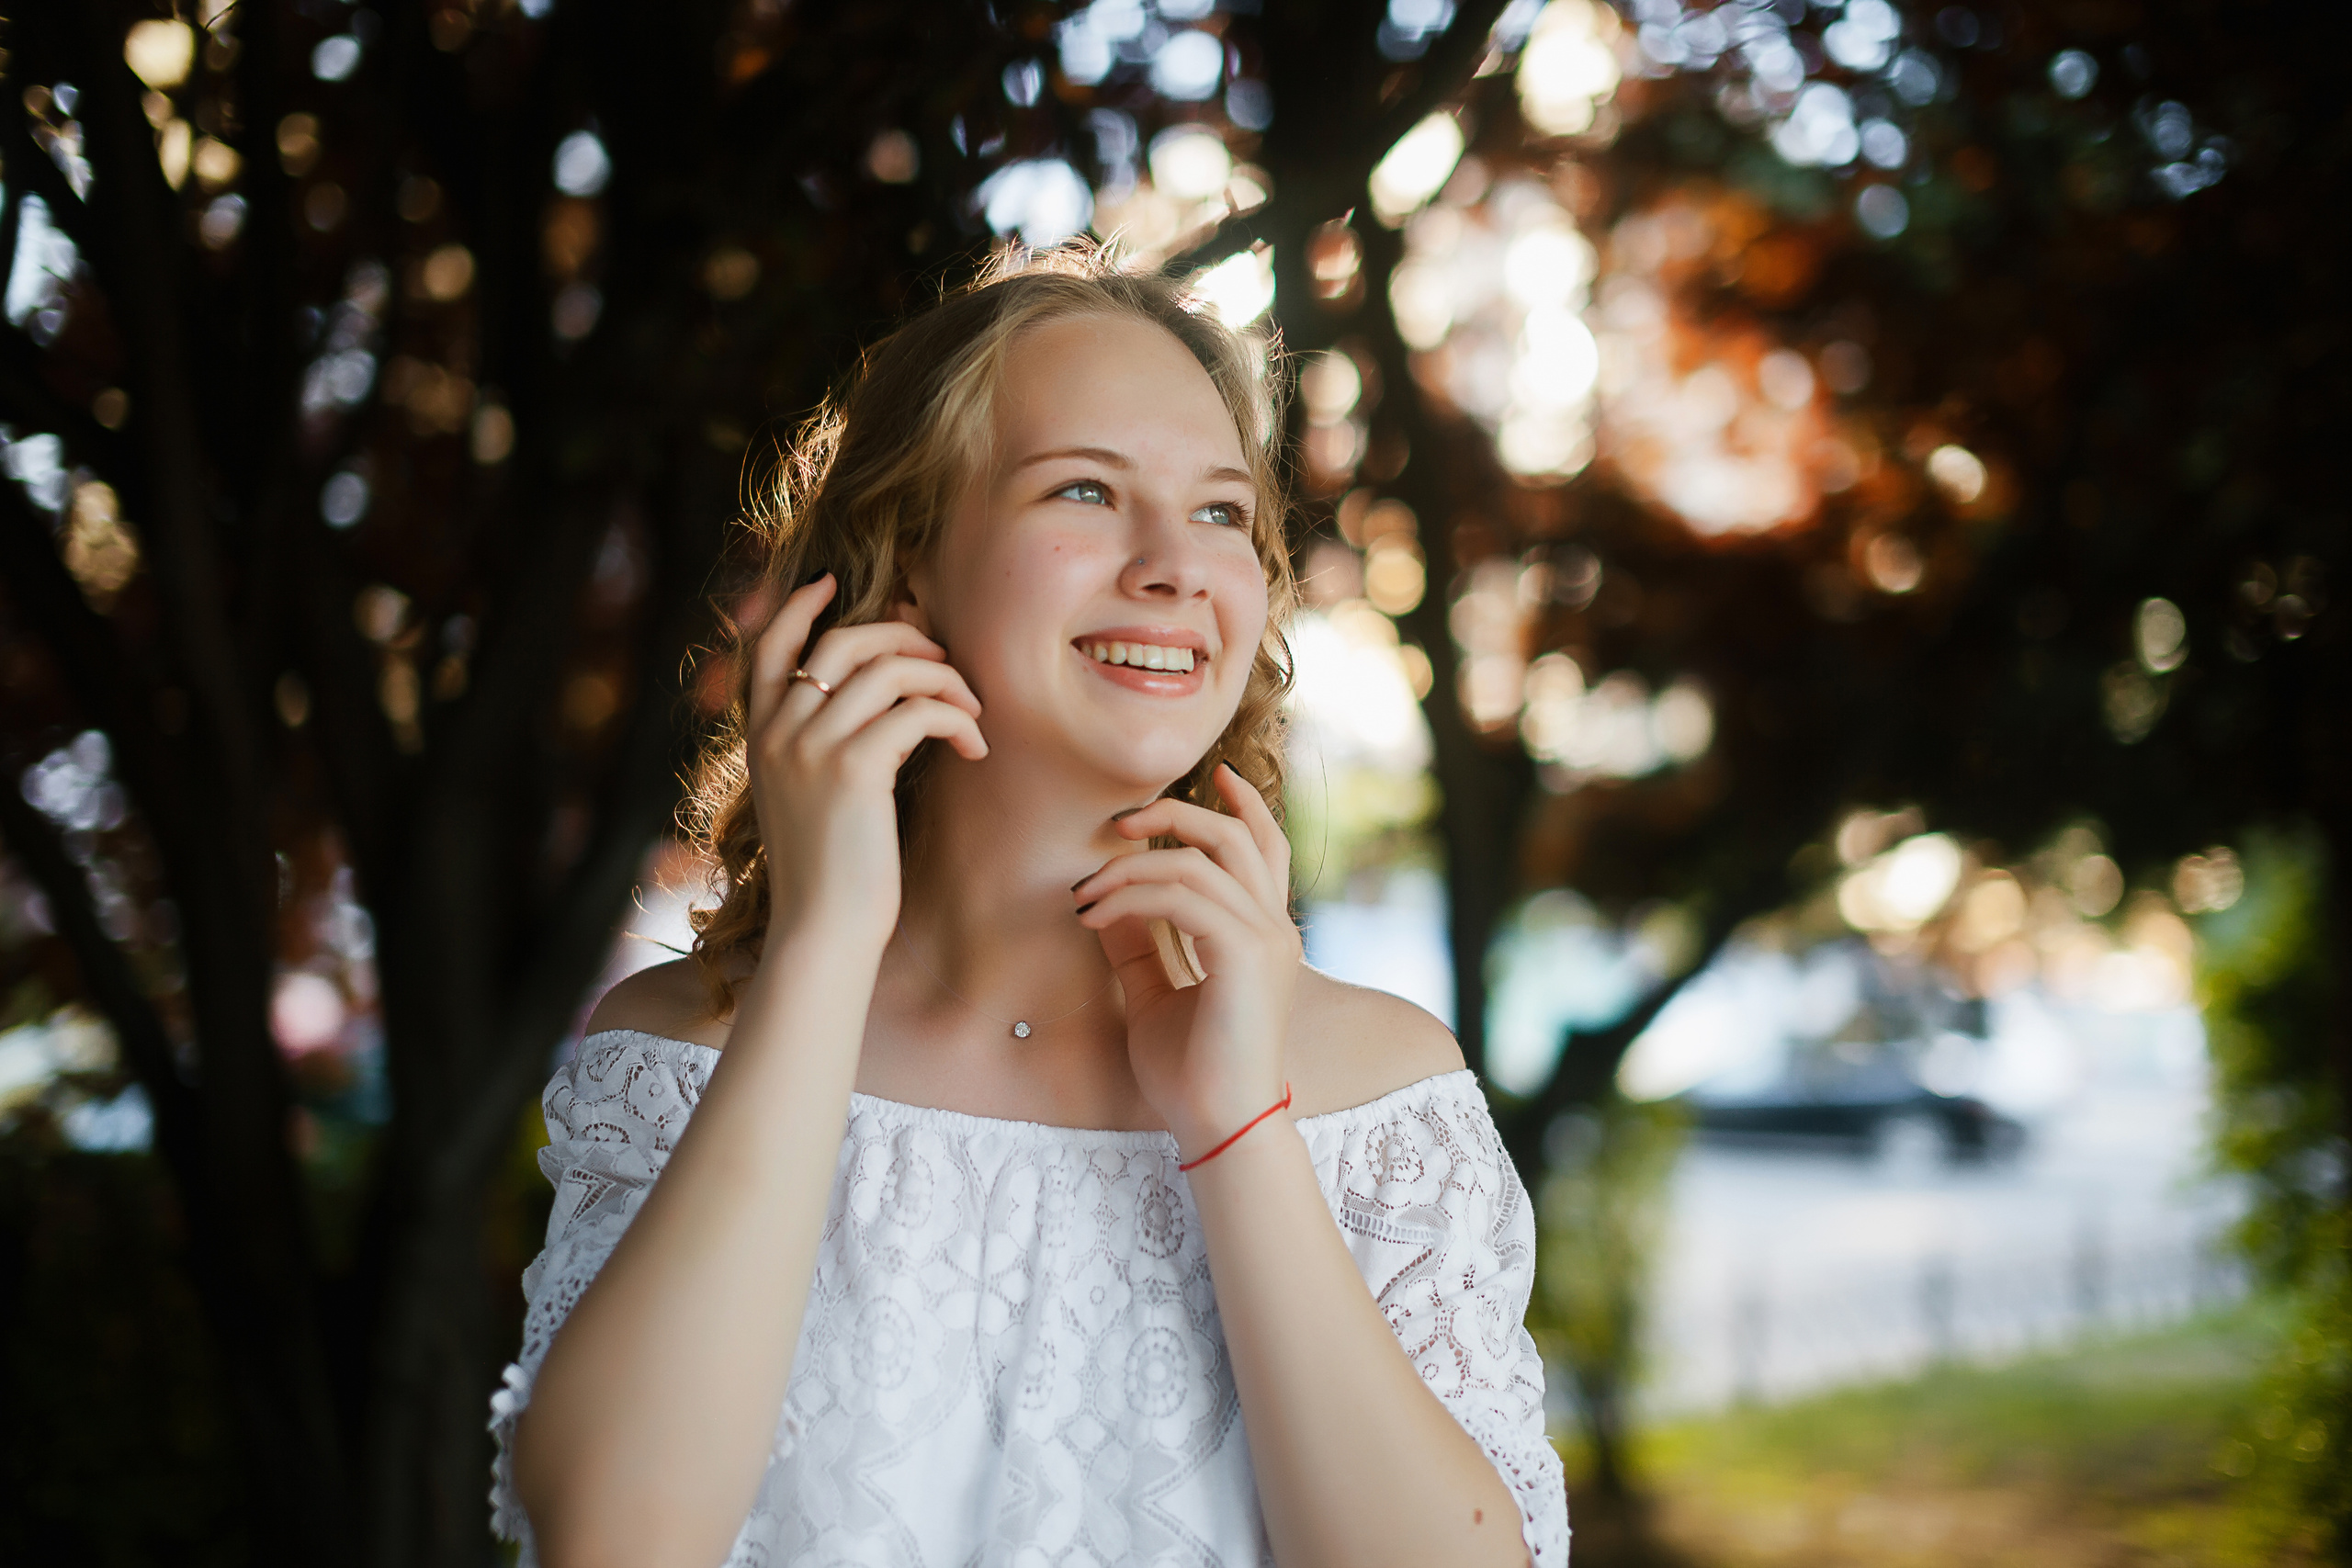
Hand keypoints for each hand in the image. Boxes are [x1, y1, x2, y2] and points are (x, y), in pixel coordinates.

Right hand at [745, 576, 986, 947]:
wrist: (822, 931)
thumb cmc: (830, 873)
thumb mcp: (811, 797)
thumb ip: (828, 743)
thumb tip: (887, 698)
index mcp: (762, 735)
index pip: (771, 647)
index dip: (799, 606)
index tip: (833, 582)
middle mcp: (779, 731)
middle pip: (843, 641)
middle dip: (904, 639)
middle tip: (944, 664)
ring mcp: (811, 745)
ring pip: (888, 668)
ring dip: (945, 680)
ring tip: (972, 713)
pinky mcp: (853, 767)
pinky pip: (918, 710)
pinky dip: (957, 719)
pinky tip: (974, 747)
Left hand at [1073, 765, 1300, 1157]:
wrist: (1219, 1126)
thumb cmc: (1191, 1073)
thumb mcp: (1153, 997)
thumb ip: (1138, 948)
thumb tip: (1108, 903)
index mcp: (1266, 935)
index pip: (1267, 849)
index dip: (1244, 806)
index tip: (1216, 775)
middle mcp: (1275, 929)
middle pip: (1236, 837)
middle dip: (1175, 815)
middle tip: (1120, 824)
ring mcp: (1267, 939)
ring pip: (1200, 861)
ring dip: (1132, 866)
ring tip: (1088, 891)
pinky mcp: (1245, 954)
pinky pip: (1182, 896)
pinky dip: (1132, 896)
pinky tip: (1097, 915)